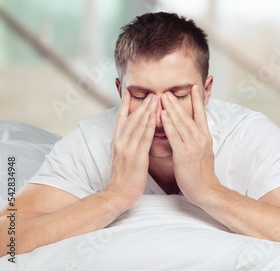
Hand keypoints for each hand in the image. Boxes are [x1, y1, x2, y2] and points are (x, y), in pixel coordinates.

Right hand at [105, 91, 156, 208]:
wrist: (116, 195)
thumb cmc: (123, 176)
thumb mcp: (122, 155)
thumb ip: (128, 143)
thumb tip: (134, 133)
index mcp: (117, 141)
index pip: (121, 118)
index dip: (125, 104)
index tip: (129, 92)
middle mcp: (120, 142)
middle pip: (131, 118)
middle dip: (142, 104)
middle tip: (151, 92)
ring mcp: (127, 149)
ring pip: (138, 125)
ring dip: (147, 111)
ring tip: (155, 99)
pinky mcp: (135, 157)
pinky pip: (144, 139)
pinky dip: (149, 126)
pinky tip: (155, 117)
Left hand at [160, 85, 219, 203]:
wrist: (206, 190)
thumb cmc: (202, 173)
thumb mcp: (203, 151)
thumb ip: (197, 138)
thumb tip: (189, 130)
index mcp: (205, 136)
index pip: (201, 114)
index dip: (197, 100)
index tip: (193, 87)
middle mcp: (201, 138)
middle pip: (188, 116)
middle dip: (177, 102)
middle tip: (168, 90)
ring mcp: (193, 146)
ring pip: (180, 123)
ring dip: (171, 109)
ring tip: (163, 97)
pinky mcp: (184, 154)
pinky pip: (174, 136)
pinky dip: (168, 124)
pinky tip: (162, 116)